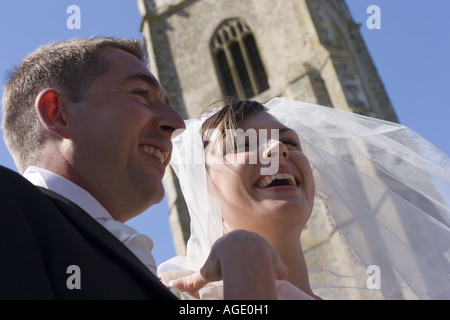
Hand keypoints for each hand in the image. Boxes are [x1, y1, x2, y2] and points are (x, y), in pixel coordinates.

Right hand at [170, 230, 287, 298]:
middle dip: (246, 258)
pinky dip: (276, 272)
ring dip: (262, 264)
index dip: (229, 257)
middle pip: (247, 248)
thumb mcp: (206, 272)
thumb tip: (173, 285)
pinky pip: (277, 265)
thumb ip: (192, 280)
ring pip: (262, 255)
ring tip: (260, 276)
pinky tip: (276, 280)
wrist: (244, 255)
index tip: (229, 266)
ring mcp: (262, 245)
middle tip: (244, 271)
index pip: (229, 247)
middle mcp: (246, 238)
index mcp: (229, 240)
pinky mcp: (274, 256)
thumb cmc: (222, 262)